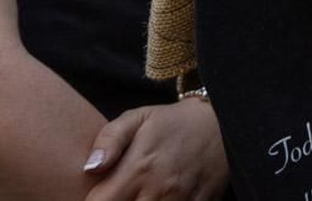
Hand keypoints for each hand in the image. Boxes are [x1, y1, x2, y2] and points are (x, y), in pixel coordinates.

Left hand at [83, 98, 228, 200]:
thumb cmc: (173, 122)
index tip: (97, 196)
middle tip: (122, 193)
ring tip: (140, 194)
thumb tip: (88, 169)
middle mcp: (158, 190)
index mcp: (137, 169)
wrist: (223, 123)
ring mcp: (180, 200)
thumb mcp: (137, 118)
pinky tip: (160, 197)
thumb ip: (109, 140)